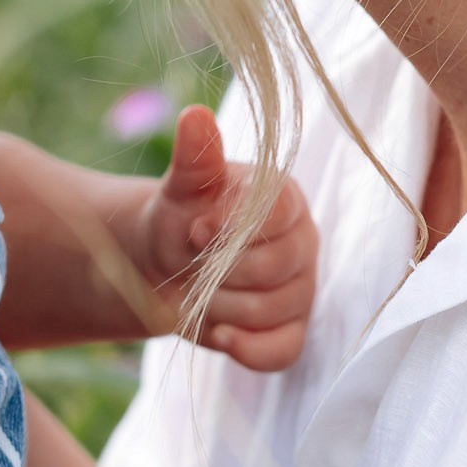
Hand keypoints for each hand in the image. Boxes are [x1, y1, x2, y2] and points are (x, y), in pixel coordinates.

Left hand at [130, 105, 317, 370]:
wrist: (164, 267)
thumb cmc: (180, 218)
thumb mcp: (181, 186)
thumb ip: (194, 156)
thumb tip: (194, 116)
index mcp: (284, 198)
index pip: (279, 214)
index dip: (232, 228)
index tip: (196, 228)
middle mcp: (302, 242)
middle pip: (275, 269)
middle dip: (219, 272)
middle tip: (194, 261)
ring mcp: (301, 289)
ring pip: (272, 311)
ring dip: (220, 306)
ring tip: (200, 291)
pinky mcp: (291, 330)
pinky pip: (284, 350)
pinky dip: (246, 348)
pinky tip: (218, 335)